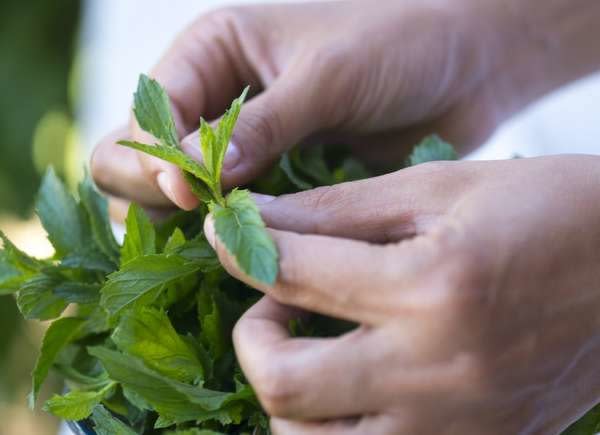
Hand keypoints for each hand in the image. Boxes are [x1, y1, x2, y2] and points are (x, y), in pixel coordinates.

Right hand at [91, 0, 540, 213]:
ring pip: (174, 202)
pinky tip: (252, 254)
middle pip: (136, 163)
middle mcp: (213, 103)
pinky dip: (230, 240)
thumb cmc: (400, 45)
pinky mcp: (273, 185)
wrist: (463, 69)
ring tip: (228, 240)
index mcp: (211, 54)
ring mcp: (240, 150)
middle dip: (155, 195)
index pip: (145, 118)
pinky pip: (231, 221)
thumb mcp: (327, 76)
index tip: (190, 194)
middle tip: (203, 218)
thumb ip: (259, 127)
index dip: (155, 160)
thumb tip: (191, 180)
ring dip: (187, 226)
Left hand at [205, 155, 599, 433]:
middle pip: (283, 380)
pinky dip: (333, 429)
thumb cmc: (543, 209)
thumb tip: (260, 217)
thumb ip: (339, 211)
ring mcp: (456, 427)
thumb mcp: (438, 190)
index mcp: (431, 287)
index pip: (293, 273)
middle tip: (275, 306)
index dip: (240, 246)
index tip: (223, 232)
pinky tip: (347, 389)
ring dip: (288, 394)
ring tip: (310, 350)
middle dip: (252, 336)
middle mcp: (436, 371)